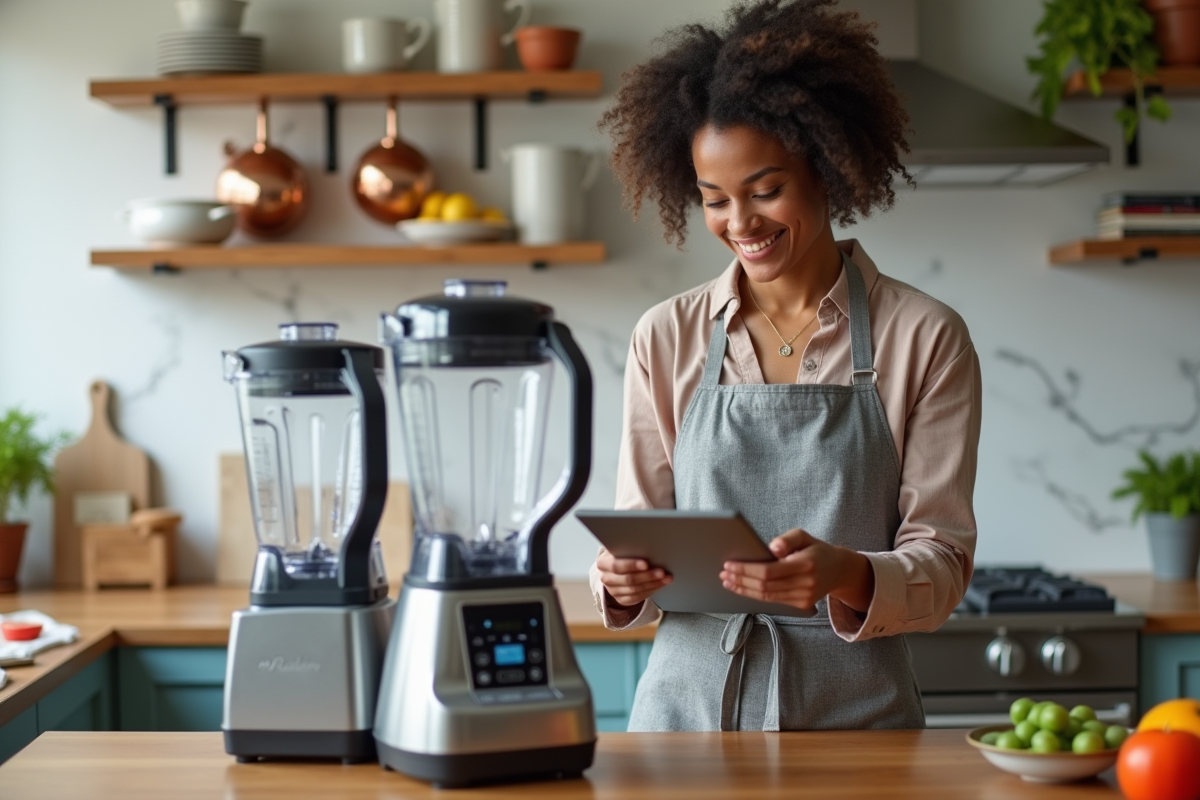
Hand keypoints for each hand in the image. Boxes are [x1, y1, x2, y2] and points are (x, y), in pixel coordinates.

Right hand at [595, 548, 672, 607]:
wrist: (614, 569)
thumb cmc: (621, 555)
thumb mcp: (620, 548)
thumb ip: (628, 547)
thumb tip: (646, 543)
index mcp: (603, 563)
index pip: (616, 565)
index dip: (632, 565)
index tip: (646, 563)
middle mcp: (606, 578)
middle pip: (628, 579)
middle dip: (647, 576)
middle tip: (662, 572)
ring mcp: (613, 591)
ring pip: (635, 590)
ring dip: (653, 584)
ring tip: (666, 578)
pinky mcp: (621, 599)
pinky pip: (637, 598)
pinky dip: (651, 590)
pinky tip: (660, 584)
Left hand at [719, 528, 874, 611]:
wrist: (839, 570)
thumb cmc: (816, 550)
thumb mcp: (804, 536)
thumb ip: (788, 539)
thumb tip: (772, 548)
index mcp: (806, 564)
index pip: (769, 571)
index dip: (746, 569)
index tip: (729, 564)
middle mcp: (806, 584)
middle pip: (765, 585)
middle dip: (741, 579)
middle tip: (724, 573)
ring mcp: (804, 597)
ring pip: (767, 596)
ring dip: (744, 589)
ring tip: (728, 581)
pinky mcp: (801, 605)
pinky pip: (773, 601)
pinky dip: (754, 595)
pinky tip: (742, 588)